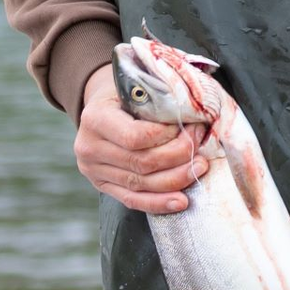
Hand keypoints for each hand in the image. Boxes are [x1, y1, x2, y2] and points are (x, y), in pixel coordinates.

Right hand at [73, 65, 207, 213]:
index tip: (190, 128)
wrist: (100, 108)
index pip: (135, 137)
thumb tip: (194, 119)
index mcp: (95, 118)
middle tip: (200, 150)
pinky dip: (158, 203)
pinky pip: (132, 200)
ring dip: (175, 180)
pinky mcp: (102, 186)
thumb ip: (158, 101)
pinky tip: (180, 201)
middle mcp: (89, 147)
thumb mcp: (136, 86)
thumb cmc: (125, 94)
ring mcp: (93, 171)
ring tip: (198, 169)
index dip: (167, 137)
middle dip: (178, 158)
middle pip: (140, 163)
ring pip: (140, 184)